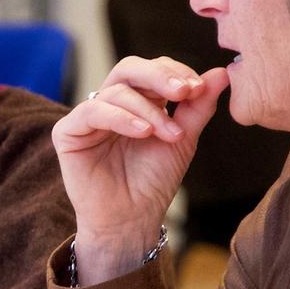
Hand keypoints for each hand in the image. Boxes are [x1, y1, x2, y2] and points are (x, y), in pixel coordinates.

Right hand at [51, 58, 226, 283]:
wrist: (132, 219)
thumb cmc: (153, 182)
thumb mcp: (182, 139)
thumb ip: (198, 106)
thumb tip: (222, 73)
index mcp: (138, 101)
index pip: (153, 69)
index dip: (176, 73)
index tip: (199, 88)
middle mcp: (111, 103)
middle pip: (130, 69)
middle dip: (160, 76)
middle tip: (185, 91)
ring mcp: (89, 116)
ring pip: (116, 91)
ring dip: (148, 109)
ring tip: (169, 133)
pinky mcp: (68, 133)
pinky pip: (92, 111)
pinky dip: (121, 117)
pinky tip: (142, 132)